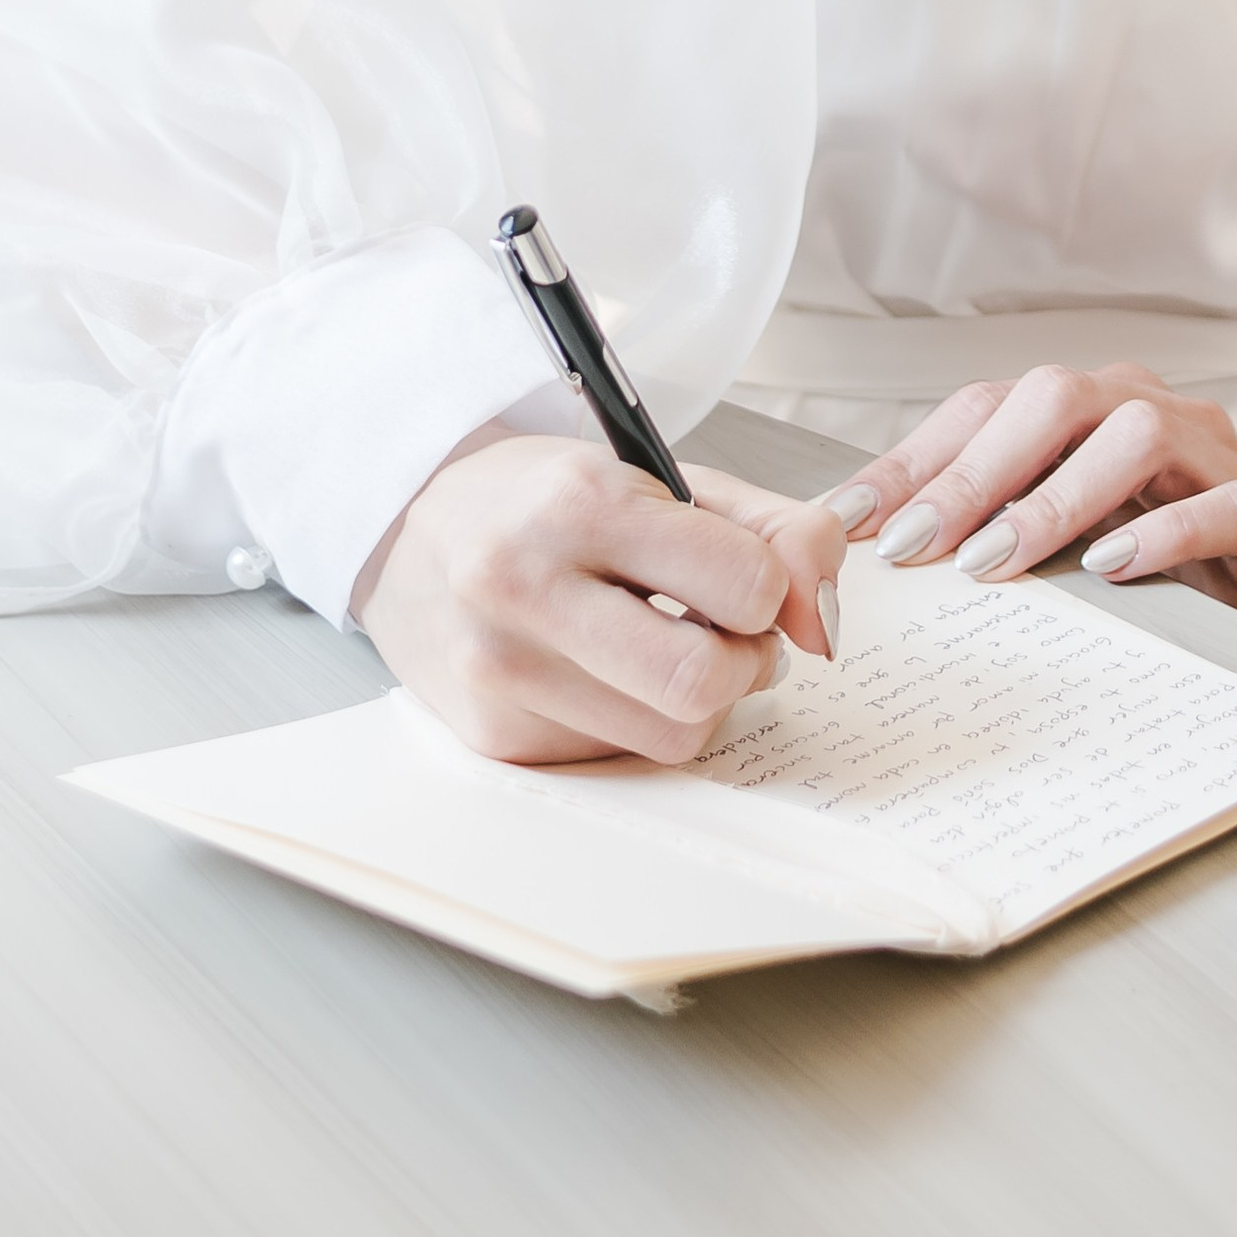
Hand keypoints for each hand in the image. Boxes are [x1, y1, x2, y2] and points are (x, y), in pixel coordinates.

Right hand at [353, 432, 848, 765]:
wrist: (411, 528)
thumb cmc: (552, 500)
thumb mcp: (666, 479)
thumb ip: (775, 530)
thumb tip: (826, 620)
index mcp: (580, 503)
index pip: (744, 583)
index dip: (774, 591)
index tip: (754, 582)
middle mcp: (525, 588)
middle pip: (704, 683)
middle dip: (746, 661)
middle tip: (729, 631)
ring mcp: (500, 672)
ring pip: (672, 736)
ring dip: (699, 700)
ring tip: (666, 645)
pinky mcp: (492, 737)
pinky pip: (619, 756)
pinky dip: (637, 719)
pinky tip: (606, 670)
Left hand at [825, 365, 1236, 677]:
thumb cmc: (1156, 564)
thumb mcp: (1062, 541)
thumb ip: (991, 530)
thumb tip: (877, 560)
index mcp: (1082, 408)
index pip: (984, 408)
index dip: (912, 459)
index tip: (845, 522)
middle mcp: (1142, 407)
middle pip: (1054, 398)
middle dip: (974, 471)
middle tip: (916, 545)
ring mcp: (1207, 452)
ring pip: (1133, 433)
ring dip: (1055, 497)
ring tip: (997, 562)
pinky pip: (1217, 503)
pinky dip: (1161, 530)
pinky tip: (1111, 568)